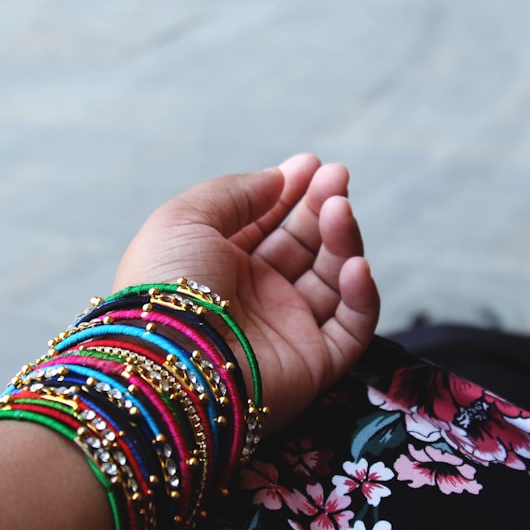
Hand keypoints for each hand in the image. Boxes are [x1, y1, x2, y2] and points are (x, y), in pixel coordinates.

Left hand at [112, 153, 379, 431]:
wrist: (172, 364)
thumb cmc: (166, 288)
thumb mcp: (183, 220)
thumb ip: (234, 193)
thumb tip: (278, 178)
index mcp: (220, 264)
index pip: (267, 223)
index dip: (291, 192)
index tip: (312, 165)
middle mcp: (255, 296)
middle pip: (303, 245)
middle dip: (322, 207)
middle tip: (337, 177)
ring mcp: (287, 328)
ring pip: (332, 278)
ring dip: (342, 240)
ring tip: (339, 210)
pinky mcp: (315, 363)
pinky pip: (352, 327)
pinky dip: (362, 295)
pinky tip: (355, 264)